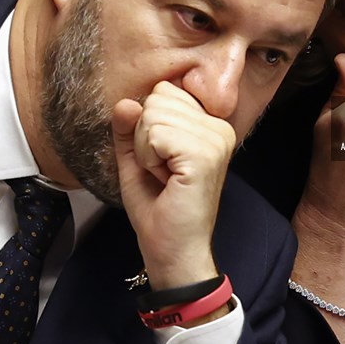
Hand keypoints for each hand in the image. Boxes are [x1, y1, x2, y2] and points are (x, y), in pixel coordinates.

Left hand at [112, 81, 234, 290]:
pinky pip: (154, 133)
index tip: (162, 159)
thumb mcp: (136, 160)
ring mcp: (215, 140)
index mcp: (210, 125)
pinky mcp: (204, 155)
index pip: (164, 91)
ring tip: (164, 177)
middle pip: (157, 99)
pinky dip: (148, 158)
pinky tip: (165, 180)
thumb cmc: (158, 210)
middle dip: (145, 137)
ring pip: (152, 115)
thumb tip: (125, 101)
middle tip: (162, 171)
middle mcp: (219, 128)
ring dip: (145, 151)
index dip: (148, 125)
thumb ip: (129, 129)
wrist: (173, 252)